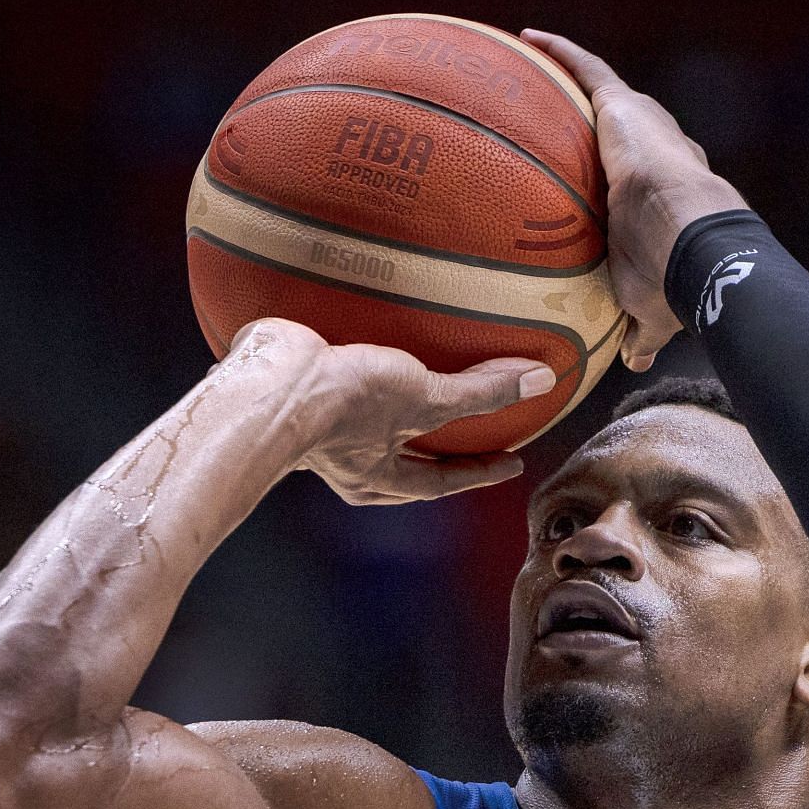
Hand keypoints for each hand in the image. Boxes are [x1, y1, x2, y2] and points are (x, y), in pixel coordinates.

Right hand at [225, 318, 555, 505]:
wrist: (270, 382)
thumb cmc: (342, 407)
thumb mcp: (424, 400)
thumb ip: (481, 393)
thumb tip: (538, 382)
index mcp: (375, 477)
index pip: (440, 481)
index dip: (478, 470)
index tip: (510, 461)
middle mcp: (348, 456)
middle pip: (405, 454)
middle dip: (436, 442)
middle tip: (470, 423)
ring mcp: (322, 421)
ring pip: (372, 415)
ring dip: (396, 397)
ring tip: (418, 370)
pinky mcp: (304, 382)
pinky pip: (342, 372)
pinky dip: (360, 354)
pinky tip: (367, 328)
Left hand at [520, 30, 746, 370]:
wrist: (688, 242)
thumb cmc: (670, 280)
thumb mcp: (647, 307)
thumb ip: (639, 329)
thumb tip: (635, 362)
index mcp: (659, 200)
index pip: (634, 184)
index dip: (616, 180)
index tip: (593, 183)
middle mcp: (654, 156)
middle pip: (619, 136)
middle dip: (595, 130)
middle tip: (557, 129)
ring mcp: (641, 129)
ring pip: (601, 96)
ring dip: (569, 81)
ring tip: (528, 69)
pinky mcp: (624, 108)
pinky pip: (587, 71)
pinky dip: (561, 53)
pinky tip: (529, 37)